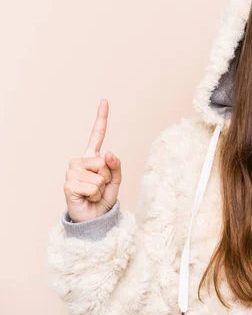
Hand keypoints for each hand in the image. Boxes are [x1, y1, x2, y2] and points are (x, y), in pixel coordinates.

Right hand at [63, 99, 122, 222]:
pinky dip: (95, 195)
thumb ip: (116, 166)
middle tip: (99, 187)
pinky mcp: (68, 184)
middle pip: (104, 162)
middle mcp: (80, 161)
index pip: (97, 135)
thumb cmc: (103, 198)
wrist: (93, 218)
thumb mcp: (116, 181)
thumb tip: (108, 153)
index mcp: (93, 157)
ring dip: (101, 188)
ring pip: (100, 176)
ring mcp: (72, 171)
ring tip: (93, 194)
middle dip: (108, 177)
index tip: (104, 101)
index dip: (101, 118)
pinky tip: (87, 197)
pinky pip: (93, 186)